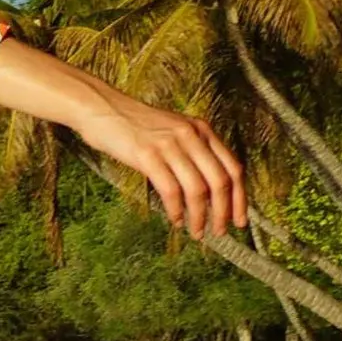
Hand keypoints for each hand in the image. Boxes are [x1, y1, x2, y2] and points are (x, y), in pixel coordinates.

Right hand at [0, 36, 247, 238]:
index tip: (240, 221)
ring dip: (199, 216)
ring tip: (196, 232)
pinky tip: (175, 220)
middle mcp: (191, 135)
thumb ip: (192, 151)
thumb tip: (209, 189)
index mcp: (202, 130)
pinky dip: (176, 210)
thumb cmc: (134, 125)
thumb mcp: (172, 131)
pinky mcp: (147, 155)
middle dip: (223, 212)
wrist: (100, 108)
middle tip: (219, 232)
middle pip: (220, 181)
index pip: (233, 168)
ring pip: (197, 189)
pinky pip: (171, 190)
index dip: (240, 198)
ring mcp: (169, 144)